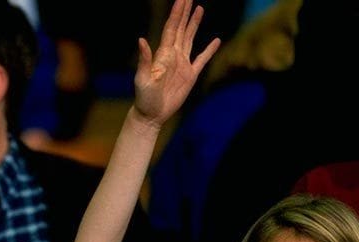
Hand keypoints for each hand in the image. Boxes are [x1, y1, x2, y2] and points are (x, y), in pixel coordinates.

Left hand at [132, 0, 220, 127]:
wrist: (151, 114)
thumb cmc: (144, 98)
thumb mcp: (142, 79)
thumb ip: (144, 60)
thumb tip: (142, 40)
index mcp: (163, 55)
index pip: (172, 28)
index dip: (177, 13)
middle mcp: (173, 56)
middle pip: (181, 29)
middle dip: (185, 12)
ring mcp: (182, 64)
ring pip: (190, 39)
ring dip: (194, 24)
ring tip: (200, 8)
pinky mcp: (190, 75)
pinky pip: (202, 59)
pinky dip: (210, 50)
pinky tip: (216, 41)